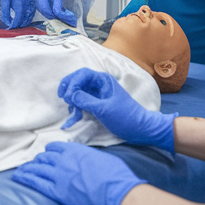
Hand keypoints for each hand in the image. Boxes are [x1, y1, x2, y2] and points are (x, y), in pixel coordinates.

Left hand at [0, 0, 41, 28]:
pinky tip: (24, 18)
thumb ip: (5, 9)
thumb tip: (6, 21)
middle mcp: (27, 5)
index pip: (17, 20)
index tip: (9, 28)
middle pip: (24, 20)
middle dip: (19, 25)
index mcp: (19, 4)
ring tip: (18, 25)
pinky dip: (28, 17)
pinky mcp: (34, 1)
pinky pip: (32, 12)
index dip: (13, 25)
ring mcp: (32, 3)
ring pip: (29, 17)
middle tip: (13, 27)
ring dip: (24, 22)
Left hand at [12, 142, 145, 204]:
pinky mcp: (58, 191)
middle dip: (40, 160)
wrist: (117, 193)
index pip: (56, 147)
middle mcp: (64, 160)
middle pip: (45, 157)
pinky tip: (18, 177)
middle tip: (36, 164)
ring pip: (38, 168)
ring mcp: (59, 175)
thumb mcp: (103, 158)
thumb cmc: (117, 176)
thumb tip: (88, 161)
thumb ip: (90, 157)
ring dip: (30, 168)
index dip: (51, 151)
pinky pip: (37, 182)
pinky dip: (26, 178)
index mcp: (76, 151)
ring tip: (23, 170)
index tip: (48, 154)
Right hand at [59, 68, 176, 150]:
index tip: (67, 96)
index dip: (72, 82)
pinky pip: (83, 101)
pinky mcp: (97, 104)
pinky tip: (75, 116)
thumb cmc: (124, 117)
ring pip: (79, 91)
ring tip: (71, 111)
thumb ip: (85, 100)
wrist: (140, 129)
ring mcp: (98, 95)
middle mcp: (100, 85)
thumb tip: (70, 95)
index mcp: (103, 80)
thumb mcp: (103, 109)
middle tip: (64, 100)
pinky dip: (77, 107)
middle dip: (69, 89)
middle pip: (78, 80)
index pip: (82, 74)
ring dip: (72, 100)